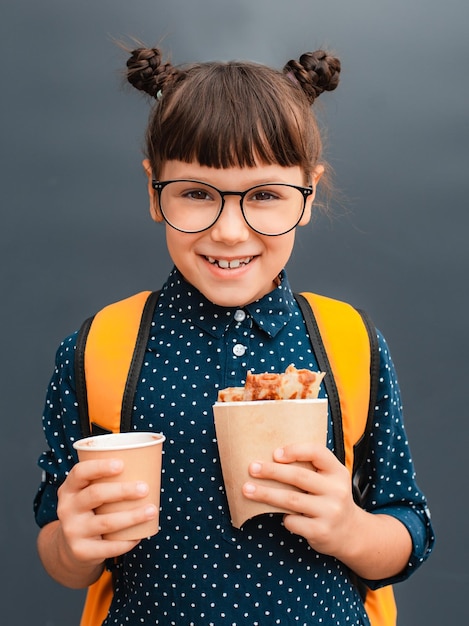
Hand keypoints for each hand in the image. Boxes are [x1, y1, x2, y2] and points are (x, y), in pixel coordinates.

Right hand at [56, 458, 157, 566]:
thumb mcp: (87, 494)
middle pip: (95, 494)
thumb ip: (105, 482)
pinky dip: (127, 540)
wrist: (69, 548)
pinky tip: (140, 534)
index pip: (79, 473)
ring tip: (152, 510)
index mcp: (69, 489)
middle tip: (144, 488)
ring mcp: (72, 531)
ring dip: (132, 516)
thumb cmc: (89, 511)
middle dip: (123, 490)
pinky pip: (109, 546)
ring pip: (107, 522)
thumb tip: (147, 465)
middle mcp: (66, 508)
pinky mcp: (81, 551)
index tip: (122, 464)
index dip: (99, 467)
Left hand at [242, 443, 358, 558]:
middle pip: (298, 476)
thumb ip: (310, 468)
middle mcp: (337, 490)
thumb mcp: (329, 479)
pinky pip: (293, 522)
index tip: (274, 453)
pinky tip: (280, 516)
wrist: (350, 533)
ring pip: (291, 499)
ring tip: (247, 490)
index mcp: (337, 472)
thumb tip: (271, 458)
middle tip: (252, 468)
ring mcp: (330, 512)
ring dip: (265, 494)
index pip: (317, 453)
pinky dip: (283, 518)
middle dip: (271, 472)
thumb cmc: (330, 499)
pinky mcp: (321, 531)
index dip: (295, 450)